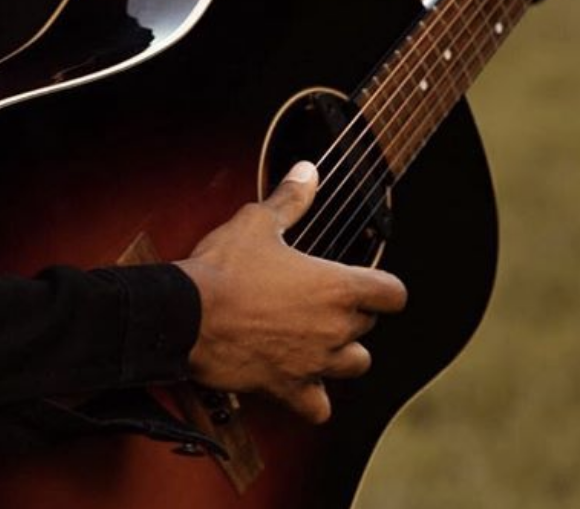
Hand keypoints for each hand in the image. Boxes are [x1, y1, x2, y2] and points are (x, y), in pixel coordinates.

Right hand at [175, 161, 407, 423]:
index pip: (394, 294)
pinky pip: (319, 408)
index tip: (369, 283)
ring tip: (318, 340)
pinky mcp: (288, 388)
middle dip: (351, 314)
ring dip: (342, 354)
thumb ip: (291, 199)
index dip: (383, 287)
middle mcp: (335, 328)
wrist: (186, 316)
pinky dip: (314, 400)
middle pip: (368, 326)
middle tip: (319, 302)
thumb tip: (308, 170)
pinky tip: (300, 383)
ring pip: (355, 365)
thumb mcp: (257, 222)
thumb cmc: (224, 267)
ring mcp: (315, 362)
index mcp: (338, 287)